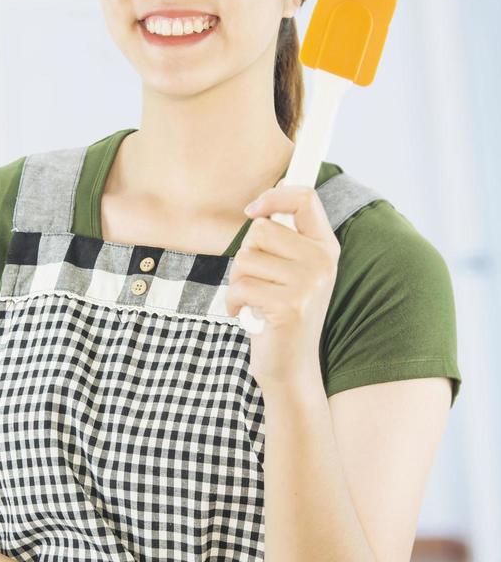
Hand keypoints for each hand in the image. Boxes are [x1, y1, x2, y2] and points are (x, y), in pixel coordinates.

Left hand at [226, 185, 339, 393]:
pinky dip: (234, 302)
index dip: (274, 196)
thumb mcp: (290, 270)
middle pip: (260, 230)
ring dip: (238, 282)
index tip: (252, 209)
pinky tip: (249, 316)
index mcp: (325, 247)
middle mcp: (322, 262)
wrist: (291, 365)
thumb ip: (282, 239)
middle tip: (259, 283)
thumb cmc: (280, 311)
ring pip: (245, 258)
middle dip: (246, 256)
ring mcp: (309, 284)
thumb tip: (259, 205)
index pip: (304, 198)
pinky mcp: (289, 305)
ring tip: (256, 301)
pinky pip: (239, 286)